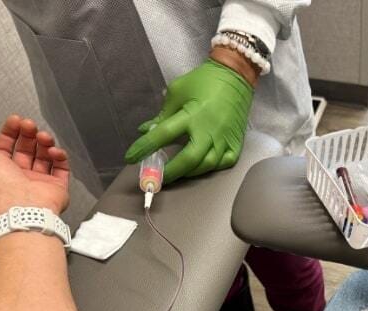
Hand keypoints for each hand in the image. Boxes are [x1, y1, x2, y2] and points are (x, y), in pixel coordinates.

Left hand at [0, 115, 70, 217]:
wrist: (22, 205)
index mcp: (0, 170)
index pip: (7, 145)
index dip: (11, 130)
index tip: (15, 121)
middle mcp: (19, 177)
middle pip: (27, 148)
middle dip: (29, 133)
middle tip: (29, 126)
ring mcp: (38, 182)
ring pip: (44, 155)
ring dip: (45, 141)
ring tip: (43, 137)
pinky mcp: (56, 187)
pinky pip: (61, 168)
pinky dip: (60, 155)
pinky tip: (54, 150)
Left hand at [124, 58, 253, 183]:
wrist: (236, 74)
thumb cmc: (203, 81)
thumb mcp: (177, 92)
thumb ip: (161, 115)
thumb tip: (144, 131)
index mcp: (192, 114)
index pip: (163, 135)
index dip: (144, 147)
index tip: (130, 157)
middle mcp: (209, 130)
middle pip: (188, 160)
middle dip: (170, 172)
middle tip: (156, 178)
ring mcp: (225, 139)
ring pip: (206, 166)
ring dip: (188, 173)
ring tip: (176, 173)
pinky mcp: (236, 144)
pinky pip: (223, 164)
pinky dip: (210, 169)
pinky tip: (199, 167)